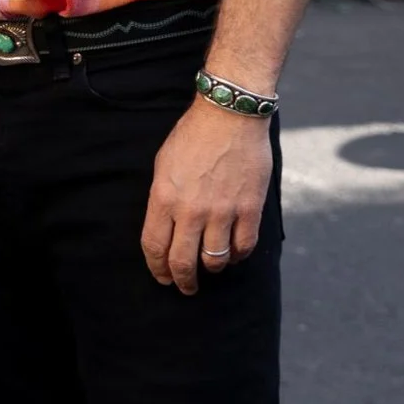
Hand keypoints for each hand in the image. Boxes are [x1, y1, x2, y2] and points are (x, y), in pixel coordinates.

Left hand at [141, 95, 270, 295]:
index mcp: (164, 198)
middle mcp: (191, 210)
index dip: (157, 268)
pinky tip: (233, 252)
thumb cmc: (193, 136)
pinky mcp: (249, 209)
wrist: (229, 116)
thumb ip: (163, 200)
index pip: (154, 247)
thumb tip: (166, 229)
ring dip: (211, 269)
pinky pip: (243, 247)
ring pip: (215, 260)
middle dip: (182, 281)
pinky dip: (237, 255)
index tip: (162, 277)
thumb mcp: (163, 165)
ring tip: (210, 267)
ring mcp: (222, 212)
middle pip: (182, 262)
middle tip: (185, 287)